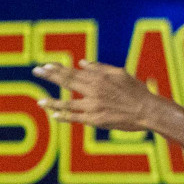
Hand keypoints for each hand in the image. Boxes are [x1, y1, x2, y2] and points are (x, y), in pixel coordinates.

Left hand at [32, 60, 158, 130]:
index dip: (57, 69)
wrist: (148, 110)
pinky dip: (64, 117)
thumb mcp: (120, 73)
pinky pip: (75, 119)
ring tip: (39, 101)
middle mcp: (94, 91)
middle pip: (67, 82)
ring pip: (67, 104)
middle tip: (35, 71)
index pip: (73, 72)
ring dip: (52, 102)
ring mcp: (93, 106)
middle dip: (50, 76)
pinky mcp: (95, 120)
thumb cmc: (136, 90)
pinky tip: (53, 116)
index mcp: (99, 78)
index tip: (45, 66)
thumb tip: (82, 63)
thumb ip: (100, 68)